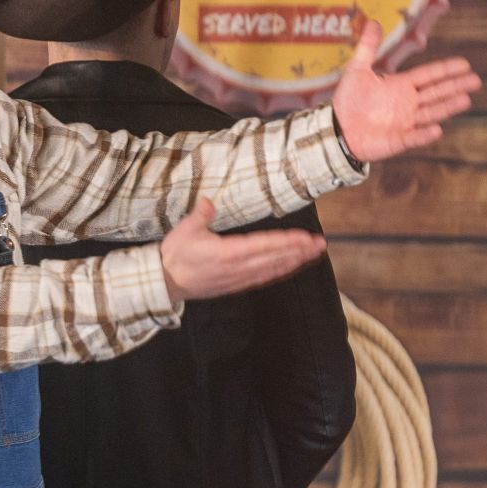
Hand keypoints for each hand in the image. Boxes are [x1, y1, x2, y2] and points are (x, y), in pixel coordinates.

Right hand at [160, 197, 326, 301]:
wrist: (165, 282)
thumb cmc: (176, 255)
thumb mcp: (185, 230)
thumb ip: (201, 215)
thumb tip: (209, 202)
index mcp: (228, 252)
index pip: (265, 246)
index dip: (287, 242)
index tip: (306, 238)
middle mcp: (238, 267)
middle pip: (276, 259)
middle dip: (300, 251)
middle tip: (320, 244)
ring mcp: (239, 278)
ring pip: (273, 270)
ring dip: (295, 262)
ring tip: (313, 254)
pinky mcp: (236, 285)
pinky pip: (264, 278)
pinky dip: (280, 272)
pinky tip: (291, 266)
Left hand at [329, 20, 479, 162]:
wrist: (338, 128)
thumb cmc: (349, 100)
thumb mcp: (357, 69)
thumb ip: (368, 47)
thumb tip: (373, 21)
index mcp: (401, 85)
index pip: (429, 75)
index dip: (446, 70)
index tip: (465, 64)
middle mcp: (407, 103)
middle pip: (436, 93)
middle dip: (456, 86)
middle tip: (476, 81)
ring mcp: (404, 122)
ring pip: (431, 113)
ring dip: (447, 107)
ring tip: (466, 100)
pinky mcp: (398, 140)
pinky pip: (413, 137)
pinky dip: (424, 135)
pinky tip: (437, 129)